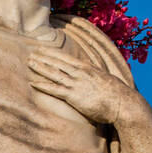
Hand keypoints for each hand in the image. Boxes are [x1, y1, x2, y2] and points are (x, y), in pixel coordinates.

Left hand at [27, 47, 144, 129]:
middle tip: (31, 53)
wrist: (122, 103)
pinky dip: (43, 85)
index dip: (53, 53)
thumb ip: (97, 74)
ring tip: (29, 62)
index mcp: (88, 67)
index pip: (66, 58)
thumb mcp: (106, 78)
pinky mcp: (73, 96)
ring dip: (40, 67)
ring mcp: (76, 83)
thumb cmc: (117, 94)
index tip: (44, 49)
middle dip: (44, 57)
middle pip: (58, 62)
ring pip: (54, 73)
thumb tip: (95, 72)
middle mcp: (80, 73)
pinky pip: (54, 89)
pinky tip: (33, 82)